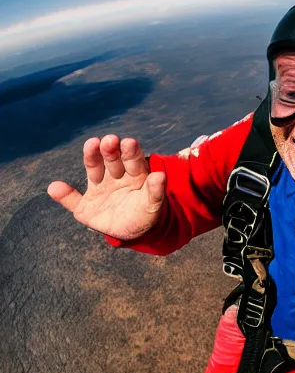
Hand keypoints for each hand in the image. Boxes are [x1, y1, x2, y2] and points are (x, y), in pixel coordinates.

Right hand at [47, 135, 166, 240]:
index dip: (129, 151)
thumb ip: (156, 191)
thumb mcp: (153, 204)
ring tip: (91, 145)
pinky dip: (63, 194)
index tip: (128, 142)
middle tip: (109, 140)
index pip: (132, 159)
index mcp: (134, 174)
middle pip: (112, 159)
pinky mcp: (85, 206)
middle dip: (110, 150)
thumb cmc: (146, 213)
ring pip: (94, 169)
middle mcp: (115, 175)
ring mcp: (100, 188)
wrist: (133, 231)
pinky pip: (72, 200)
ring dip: (91, 157)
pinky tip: (55, 188)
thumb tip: (161, 175)